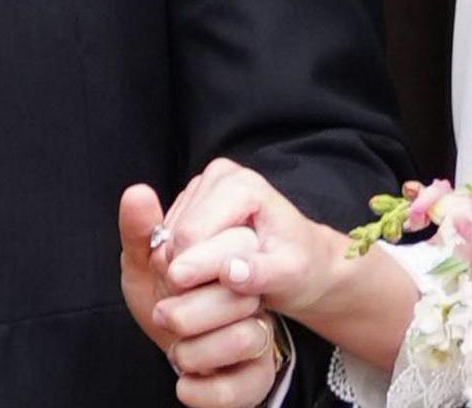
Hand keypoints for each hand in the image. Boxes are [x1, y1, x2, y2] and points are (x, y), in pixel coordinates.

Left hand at [123, 183, 283, 407]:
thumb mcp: (146, 263)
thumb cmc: (167, 298)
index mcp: (231, 254)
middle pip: (240, 293)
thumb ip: (141, 231)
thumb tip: (137, 191)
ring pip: (244, 338)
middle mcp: (254, 293)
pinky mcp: (259, 376)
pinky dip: (204, 392)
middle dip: (188, 309)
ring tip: (173, 350)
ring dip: (193, 352)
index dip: (184, 263)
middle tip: (162, 314)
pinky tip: (184, 385)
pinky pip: (242, 386)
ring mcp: (261, 334)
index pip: (228, 246)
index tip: (163, 273)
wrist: (183, 349)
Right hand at [155, 157, 349, 318]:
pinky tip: (209, 273)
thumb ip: (261, 274)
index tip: (214, 297)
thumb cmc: (300, 267)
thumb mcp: (289, 276)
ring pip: (167, 240)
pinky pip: (167, 240)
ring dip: (184, 268)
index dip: (196, 273)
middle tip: (219, 291)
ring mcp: (202, 185)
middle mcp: (219, 175)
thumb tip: (230, 272)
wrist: (304, 259)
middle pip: (176, 236)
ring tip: (219, 282)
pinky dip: (182, 262)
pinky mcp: (191, 201)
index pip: (192, 235)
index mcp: (242, 185)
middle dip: (189, 271)